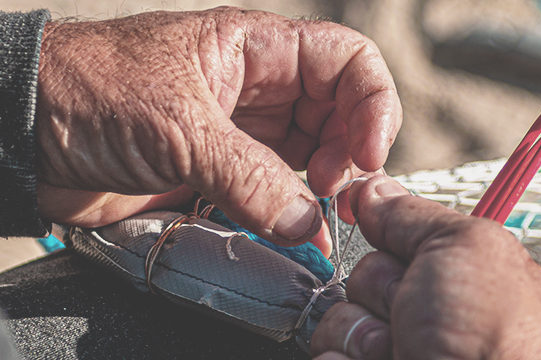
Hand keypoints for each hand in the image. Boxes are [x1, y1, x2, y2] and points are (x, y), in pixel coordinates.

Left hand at [34, 7, 401, 252]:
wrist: (19, 132)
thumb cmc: (85, 89)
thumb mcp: (178, 125)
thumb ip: (249, 177)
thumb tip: (305, 223)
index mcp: (255, 50)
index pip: (347, 62)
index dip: (371, 103)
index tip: (367, 153)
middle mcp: (257, 90)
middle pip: (339, 117)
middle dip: (346, 157)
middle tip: (332, 197)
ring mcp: (240, 135)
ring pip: (309, 162)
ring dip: (318, 196)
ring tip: (309, 226)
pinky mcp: (218, 177)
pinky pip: (271, 197)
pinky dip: (284, 221)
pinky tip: (283, 238)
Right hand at [310, 176, 540, 358]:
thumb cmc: (493, 337)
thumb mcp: (466, 247)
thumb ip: (416, 216)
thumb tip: (374, 190)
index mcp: (470, 276)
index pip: (406, 234)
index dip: (380, 224)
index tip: (354, 208)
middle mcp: (439, 316)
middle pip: (368, 275)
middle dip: (379, 288)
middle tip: (412, 311)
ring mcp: (404, 350)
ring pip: (342, 321)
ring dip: (359, 332)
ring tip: (401, 351)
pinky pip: (329, 358)